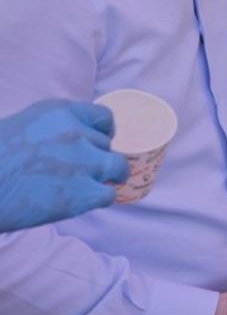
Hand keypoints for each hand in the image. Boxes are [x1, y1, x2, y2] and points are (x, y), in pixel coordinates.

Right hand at [0, 100, 129, 232]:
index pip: (104, 118)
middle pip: (106, 145)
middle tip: (79, 172)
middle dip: (96, 158)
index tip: (97, 145)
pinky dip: (98, 200)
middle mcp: (75, 132)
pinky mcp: (83, 192)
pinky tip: (81, 202)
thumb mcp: (20, 128)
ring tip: (91, 186)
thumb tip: (72, 143)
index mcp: (59, 112)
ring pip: (118, 167)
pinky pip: (109, 194)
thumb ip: (51, 130)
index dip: (103, 133)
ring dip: (107, 177)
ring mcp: (83, 161)